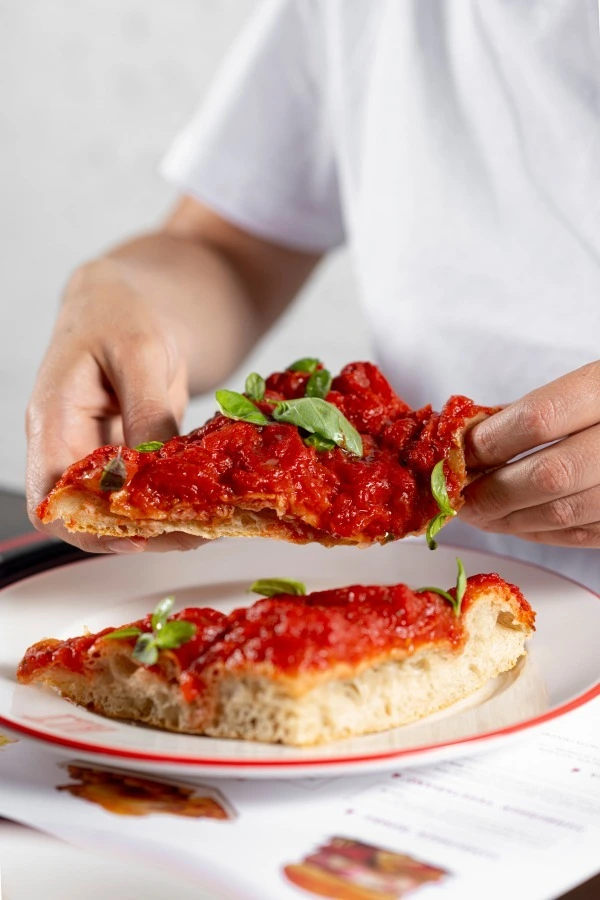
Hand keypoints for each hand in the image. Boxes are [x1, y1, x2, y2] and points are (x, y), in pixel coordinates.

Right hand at [26, 260, 205, 553]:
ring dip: (159, 523)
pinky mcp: (125, 453)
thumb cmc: (122, 312)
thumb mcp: (140, 352)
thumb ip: (146, 411)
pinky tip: (206, 505)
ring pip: (115, 508)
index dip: (86, 527)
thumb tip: (157, 472)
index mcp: (52, 418)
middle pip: (86, 514)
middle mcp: (68, 444)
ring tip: (208, 526)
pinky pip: (141, 490)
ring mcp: (96, 452)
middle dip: (137, 534)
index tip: (136, 538)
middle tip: (192, 535)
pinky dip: (169, 502)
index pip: (51, 496)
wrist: (132, 299)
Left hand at [460, 362, 599, 547]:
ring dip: (508, 519)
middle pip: (550, 475)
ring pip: (564, 515)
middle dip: (492, 490)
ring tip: (477, 512)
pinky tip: (514, 523)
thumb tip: (466, 443)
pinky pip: (581, 536)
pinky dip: (538, 533)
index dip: (488, 442)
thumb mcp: (588, 385)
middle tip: (457, 495)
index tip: (454, 454)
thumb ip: (533, 411)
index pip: (540, 418)